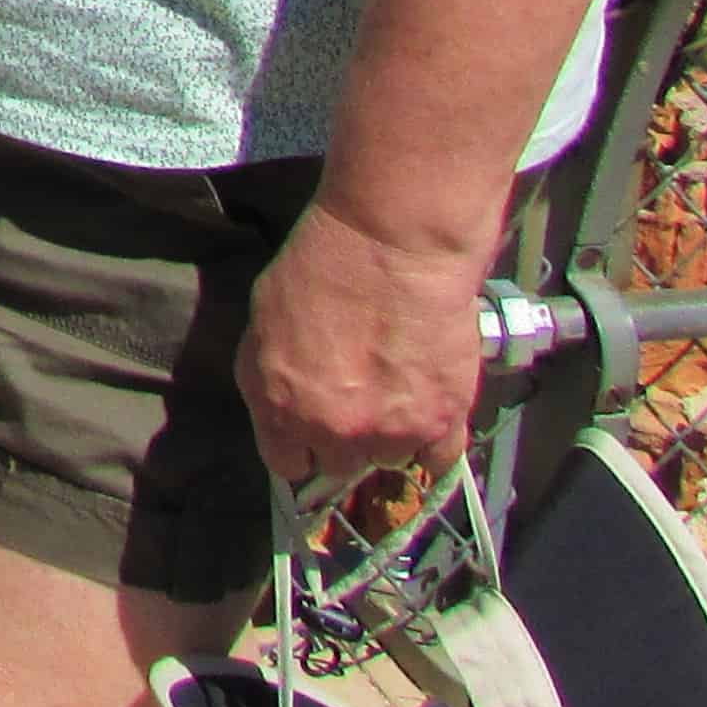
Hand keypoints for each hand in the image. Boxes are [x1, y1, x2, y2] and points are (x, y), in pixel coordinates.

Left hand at [238, 197, 493, 493]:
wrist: (393, 242)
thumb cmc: (321, 265)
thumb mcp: (263, 320)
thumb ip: (268, 375)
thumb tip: (279, 405)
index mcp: (281, 407)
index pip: (286, 463)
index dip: (298, 446)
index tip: (309, 431)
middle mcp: (335, 431)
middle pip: (340, 464)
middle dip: (344, 437)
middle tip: (358, 399)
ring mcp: (391, 431)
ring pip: (389, 458)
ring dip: (391, 434)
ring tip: (397, 390)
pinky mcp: (443, 419)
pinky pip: (438, 458)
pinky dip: (434, 440)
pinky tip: (430, 410)